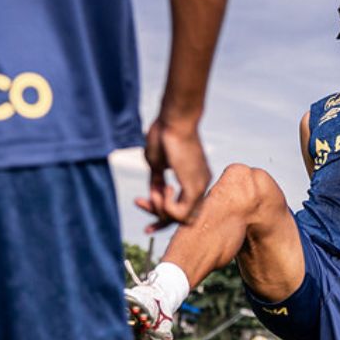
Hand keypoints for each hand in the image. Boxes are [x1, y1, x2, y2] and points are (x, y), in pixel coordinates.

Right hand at [136, 116, 210, 232]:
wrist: (174, 120)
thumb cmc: (164, 135)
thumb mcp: (157, 163)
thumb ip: (157, 181)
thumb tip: (154, 195)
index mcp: (194, 180)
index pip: (181, 208)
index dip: (159, 212)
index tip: (139, 203)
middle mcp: (201, 185)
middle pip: (182, 218)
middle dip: (158, 216)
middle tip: (138, 202)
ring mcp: (201, 187)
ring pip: (183, 219)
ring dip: (161, 210)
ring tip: (155, 190)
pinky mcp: (196, 187)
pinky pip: (181, 214)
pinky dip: (166, 207)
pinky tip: (163, 188)